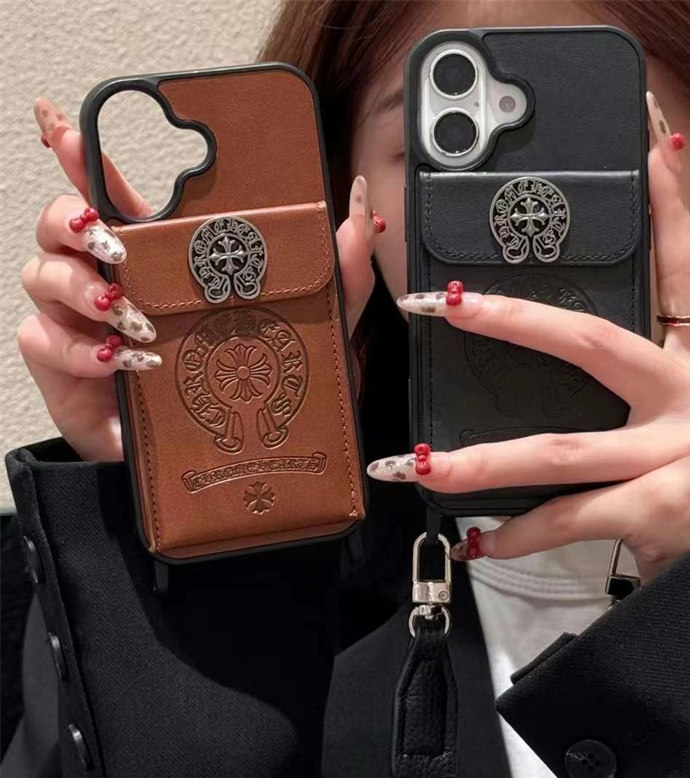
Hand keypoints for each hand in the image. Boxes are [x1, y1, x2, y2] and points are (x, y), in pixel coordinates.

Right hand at [19, 98, 378, 462]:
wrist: (217, 458)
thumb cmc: (259, 386)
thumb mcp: (312, 327)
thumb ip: (343, 270)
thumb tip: (363, 204)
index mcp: (163, 264)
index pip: (115, 200)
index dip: (83, 158)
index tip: (63, 125)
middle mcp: (116, 282)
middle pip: (60, 222)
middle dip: (72, 218)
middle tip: (115, 244)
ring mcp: (83, 322)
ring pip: (43, 273)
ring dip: (80, 287)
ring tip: (128, 315)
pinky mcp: (64, 364)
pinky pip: (42, 338)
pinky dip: (81, 349)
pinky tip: (122, 363)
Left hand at [369, 93, 689, 581]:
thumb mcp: (677, 422)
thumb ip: (627, 386)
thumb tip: (547, 347)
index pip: (680, 269)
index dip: (664, 207)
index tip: (644, 141)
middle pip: (590, 341)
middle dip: (509, 320)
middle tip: (442, 304)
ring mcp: (683, 452)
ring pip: (559, 448)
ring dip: (481, 462)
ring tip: (420, 467)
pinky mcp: (664, 508)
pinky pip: (566, 515)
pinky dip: (516, 532)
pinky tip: (479, 541)